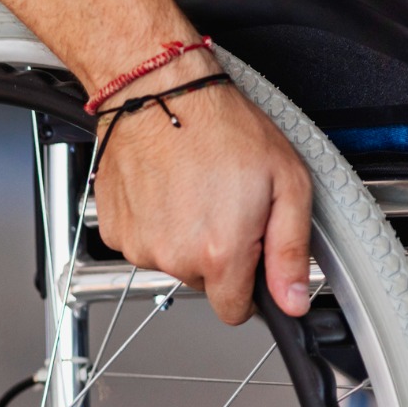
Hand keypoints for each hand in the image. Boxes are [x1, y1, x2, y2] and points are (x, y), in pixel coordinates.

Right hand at [93, 51, 313, 324]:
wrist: (158, 95)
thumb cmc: (222, 128)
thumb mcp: (287, 184)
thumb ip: (291, 252)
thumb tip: (292, 301)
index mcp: (220, 252)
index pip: (235, 311)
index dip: (250, 289)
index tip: (251, 258)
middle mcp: (174, 256)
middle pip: (203, 283)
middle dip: (217, 254)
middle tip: (226, 205)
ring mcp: (139, 245)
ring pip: (171, 262)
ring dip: (184, 237)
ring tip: (194, 190)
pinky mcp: (114, 230)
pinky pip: (142, 242)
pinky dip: (155, 224)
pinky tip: (167, 190)